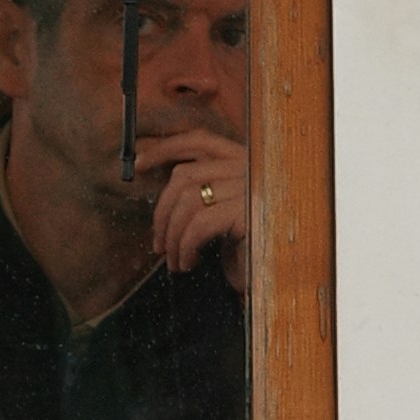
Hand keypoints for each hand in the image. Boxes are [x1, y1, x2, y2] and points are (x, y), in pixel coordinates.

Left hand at [137, 128, 249, 278]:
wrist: (280, 278)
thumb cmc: (250, 250)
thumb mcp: (223, 213)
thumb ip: (201, 192)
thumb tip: (156, 184)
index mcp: (244, 161)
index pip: (200, 140)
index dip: (166, 148)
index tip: (140, 163)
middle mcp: (250, 168)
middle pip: (185, 175)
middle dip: (162, 212)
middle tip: (158, 244)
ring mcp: (251, 187)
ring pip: (188, 201)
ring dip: (172, 236)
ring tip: (174, 260)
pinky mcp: (248, 212)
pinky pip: (199, 225)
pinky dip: (185, 246)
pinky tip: (188, 262)